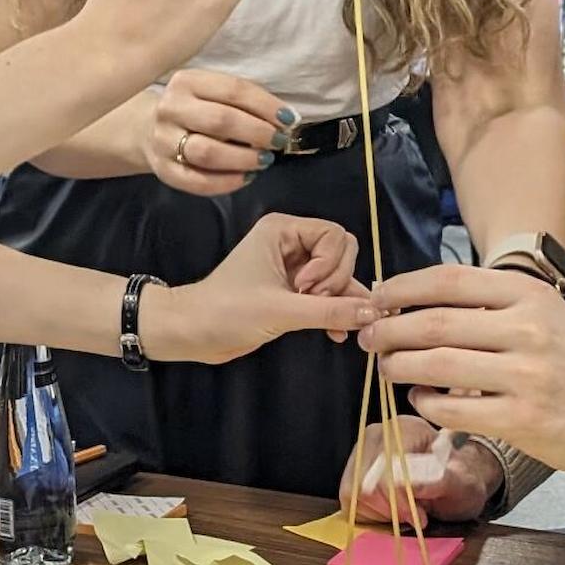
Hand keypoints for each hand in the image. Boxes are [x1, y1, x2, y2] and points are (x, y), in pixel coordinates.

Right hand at [143, 68, 291, 193]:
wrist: (148, 130)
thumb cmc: (195, 109)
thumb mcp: (212, 92)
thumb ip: (243, 102)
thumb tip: (285, 120)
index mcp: (187, 81)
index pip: (233, 90)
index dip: (265, 106)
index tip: (288, 120)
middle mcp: (170, 108)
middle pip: (220, 121)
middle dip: (257, 133)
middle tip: (278, 142)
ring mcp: (163, 140)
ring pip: (207, 152)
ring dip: (243, 159)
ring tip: (264, 160)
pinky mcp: (163, 170)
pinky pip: (197, 181)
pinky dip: (227, 182)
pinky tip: (246, 178)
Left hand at [144, 213, 373, 362]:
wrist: (192, 333)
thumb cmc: (226, 312)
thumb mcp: (280, 311)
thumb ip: (330, 310)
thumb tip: (373, 312)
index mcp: (282, 230)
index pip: (335, 235)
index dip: (331, 265)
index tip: (306, 290)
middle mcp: (290, 242)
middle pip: (341, 252)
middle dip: (336, 281)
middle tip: (312, 303)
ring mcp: (292, 266)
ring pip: (337, 275)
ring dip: (338, 299)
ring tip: (328, 324)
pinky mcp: (292, 290)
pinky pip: (328, 294)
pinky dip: (334, 310)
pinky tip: (336, 334)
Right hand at [338, 412, 503, 525]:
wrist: (458, 485)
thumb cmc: (462, 483)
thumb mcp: (463, 485)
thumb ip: (440, 482)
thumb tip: (411, 485)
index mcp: (405, 429)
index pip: (384, 468)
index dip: (398, 499)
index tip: (419, 517)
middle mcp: (378, 435)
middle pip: (361, 481)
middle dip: (388, 508)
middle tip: (413, 516)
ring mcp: (361, 453)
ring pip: (351, 492)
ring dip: (379, 512)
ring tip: (405, 511)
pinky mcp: (353, 473)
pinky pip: (348, 501)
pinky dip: (369, 514)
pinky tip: (391, 511)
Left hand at [360, 263, 564, 495]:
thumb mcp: (547, 316)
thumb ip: (494, 307)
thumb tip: (420, 302)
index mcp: (530, 296)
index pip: (449, 281)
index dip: (402, 288)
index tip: (376, 297)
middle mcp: (528, 330)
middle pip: (434, 322)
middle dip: (388, 329)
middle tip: (368, 337)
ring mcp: (526, 376)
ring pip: (436, 365)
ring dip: (398, 365)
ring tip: (385, 366)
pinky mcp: (522, 420)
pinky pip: (452, 409)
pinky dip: (425, 403)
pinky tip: (419, 398)